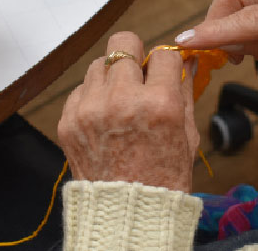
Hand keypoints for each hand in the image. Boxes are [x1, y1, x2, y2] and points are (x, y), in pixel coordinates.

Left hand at [57, 32, 198, 191]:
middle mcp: (122, 100)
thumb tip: (189, 61)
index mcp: (159, 104)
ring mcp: (90, 109)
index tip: (164, 71)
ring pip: (99, 63)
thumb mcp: (186, 134)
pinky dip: (93, 97)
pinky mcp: (68, 121)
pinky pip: (80, 89)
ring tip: (120, 99)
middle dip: (135, 54)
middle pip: (123, 43)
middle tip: (139, 72)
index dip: (166, 62)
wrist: (126, 213)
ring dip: (112, 75)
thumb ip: (185, 91)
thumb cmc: (163, 179)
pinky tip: (104, 117)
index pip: (163, 54)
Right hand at [175, 0, 257, 85]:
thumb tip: (231, 45)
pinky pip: (254, 0)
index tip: (189, 40)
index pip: (254, 14)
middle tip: (221, 53)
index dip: (218, 30)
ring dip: (232, 23)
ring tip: (243, 53)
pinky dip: (245, 22)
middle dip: (221, 21)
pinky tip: (255, 43)